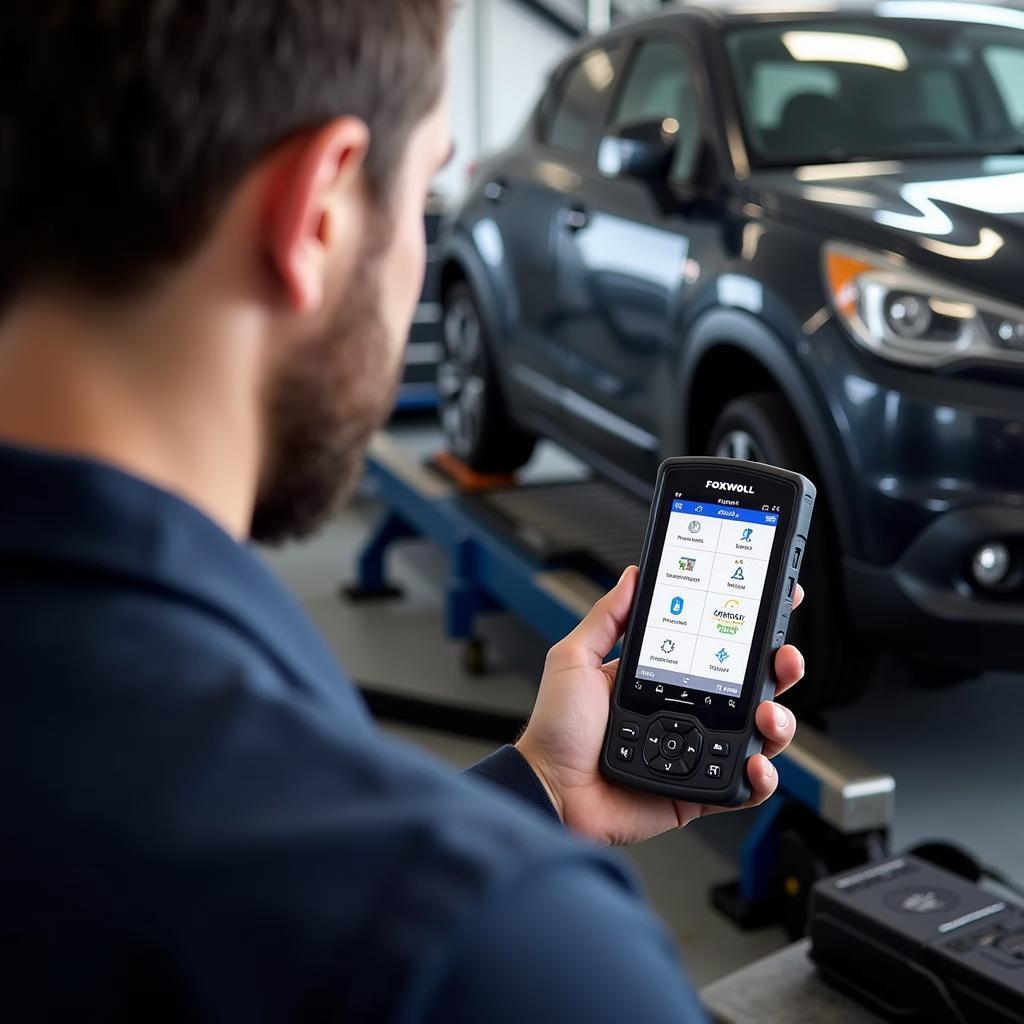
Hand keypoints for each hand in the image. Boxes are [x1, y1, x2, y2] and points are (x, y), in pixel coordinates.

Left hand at [516, 566, 804, 845]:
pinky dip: (761, 775)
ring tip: (767, 713)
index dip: (750, 629)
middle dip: (779, 668)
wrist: (550, 790)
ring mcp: (697, 751)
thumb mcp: (575, 659)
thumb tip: (632, 577)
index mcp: (663, 679)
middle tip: (784, 657)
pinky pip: (744, 784)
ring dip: (778, 719)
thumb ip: (606, 618)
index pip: (717, 647)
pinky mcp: (700, 790)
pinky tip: (754, 761)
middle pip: (751, 687)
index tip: (774, 602)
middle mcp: (687, 713)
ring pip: (760, 733)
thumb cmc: (555, 730)